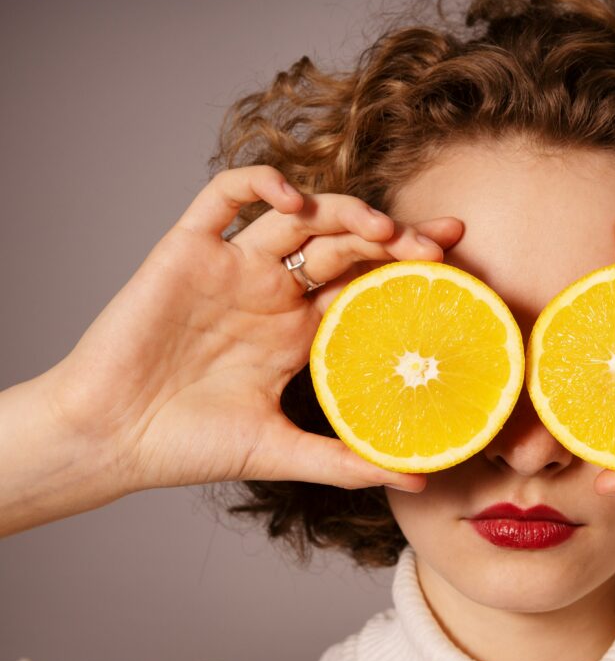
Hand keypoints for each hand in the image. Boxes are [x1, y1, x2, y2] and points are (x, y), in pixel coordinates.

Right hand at [45, 165, 462, 495]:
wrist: (110, 440)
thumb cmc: (188, 446)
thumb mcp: (282, 453)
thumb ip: (348, 461)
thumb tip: (419, 477)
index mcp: (298, 330)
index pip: (368, 283)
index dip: (410, 268)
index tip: (458, 264)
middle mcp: (273, 291)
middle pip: (346, 243)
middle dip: (396, 237)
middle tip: (438, 247)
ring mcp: (233, 266)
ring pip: (299, 215)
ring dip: (344, 211)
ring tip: (382, 230)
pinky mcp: (188, 250)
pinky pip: (223, 196)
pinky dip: (260, 183)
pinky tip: (294, 199)